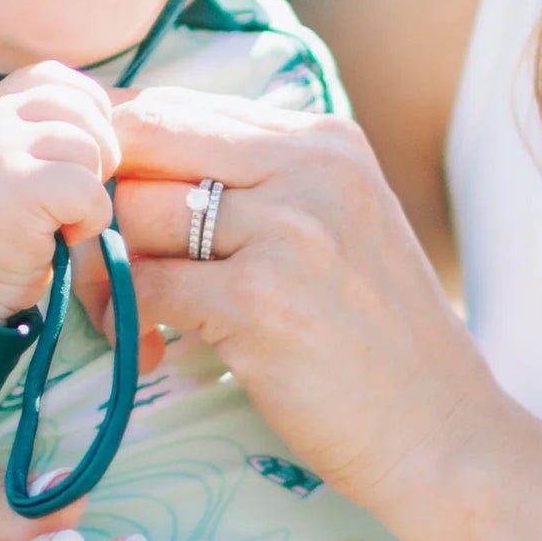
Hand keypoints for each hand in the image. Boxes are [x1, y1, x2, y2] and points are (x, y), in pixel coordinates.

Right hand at [0, 62, 120, 322]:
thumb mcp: (3, 160)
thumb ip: (39, 129)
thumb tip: (110, 118)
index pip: (53, 75)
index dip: (85, 107)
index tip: (82, 150)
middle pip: (81, 107)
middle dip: (99, 151)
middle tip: (73, 194)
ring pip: (90, 148)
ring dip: (92, 191)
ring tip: (61, 218)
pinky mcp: (17, 186)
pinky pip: (89, 189)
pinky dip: (91, 219)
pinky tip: (64, 235)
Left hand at [100, 88, 499, 513]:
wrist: (445, 435)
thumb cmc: (374, 333)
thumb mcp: (335, 219)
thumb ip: (253, 176)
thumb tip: (134, 149)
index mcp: (321, 138)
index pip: (174, 105)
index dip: (115, 150)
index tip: (95, 197)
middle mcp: (307, 167)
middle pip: (144, 137)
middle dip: (98, 193)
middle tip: (95, 250)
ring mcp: (287, 231)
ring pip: (134, 210)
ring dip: (105, 264)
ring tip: (121, 309)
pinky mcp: (260, 302)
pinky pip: (143, 285)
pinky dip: (124, 318)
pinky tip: (148, 348)